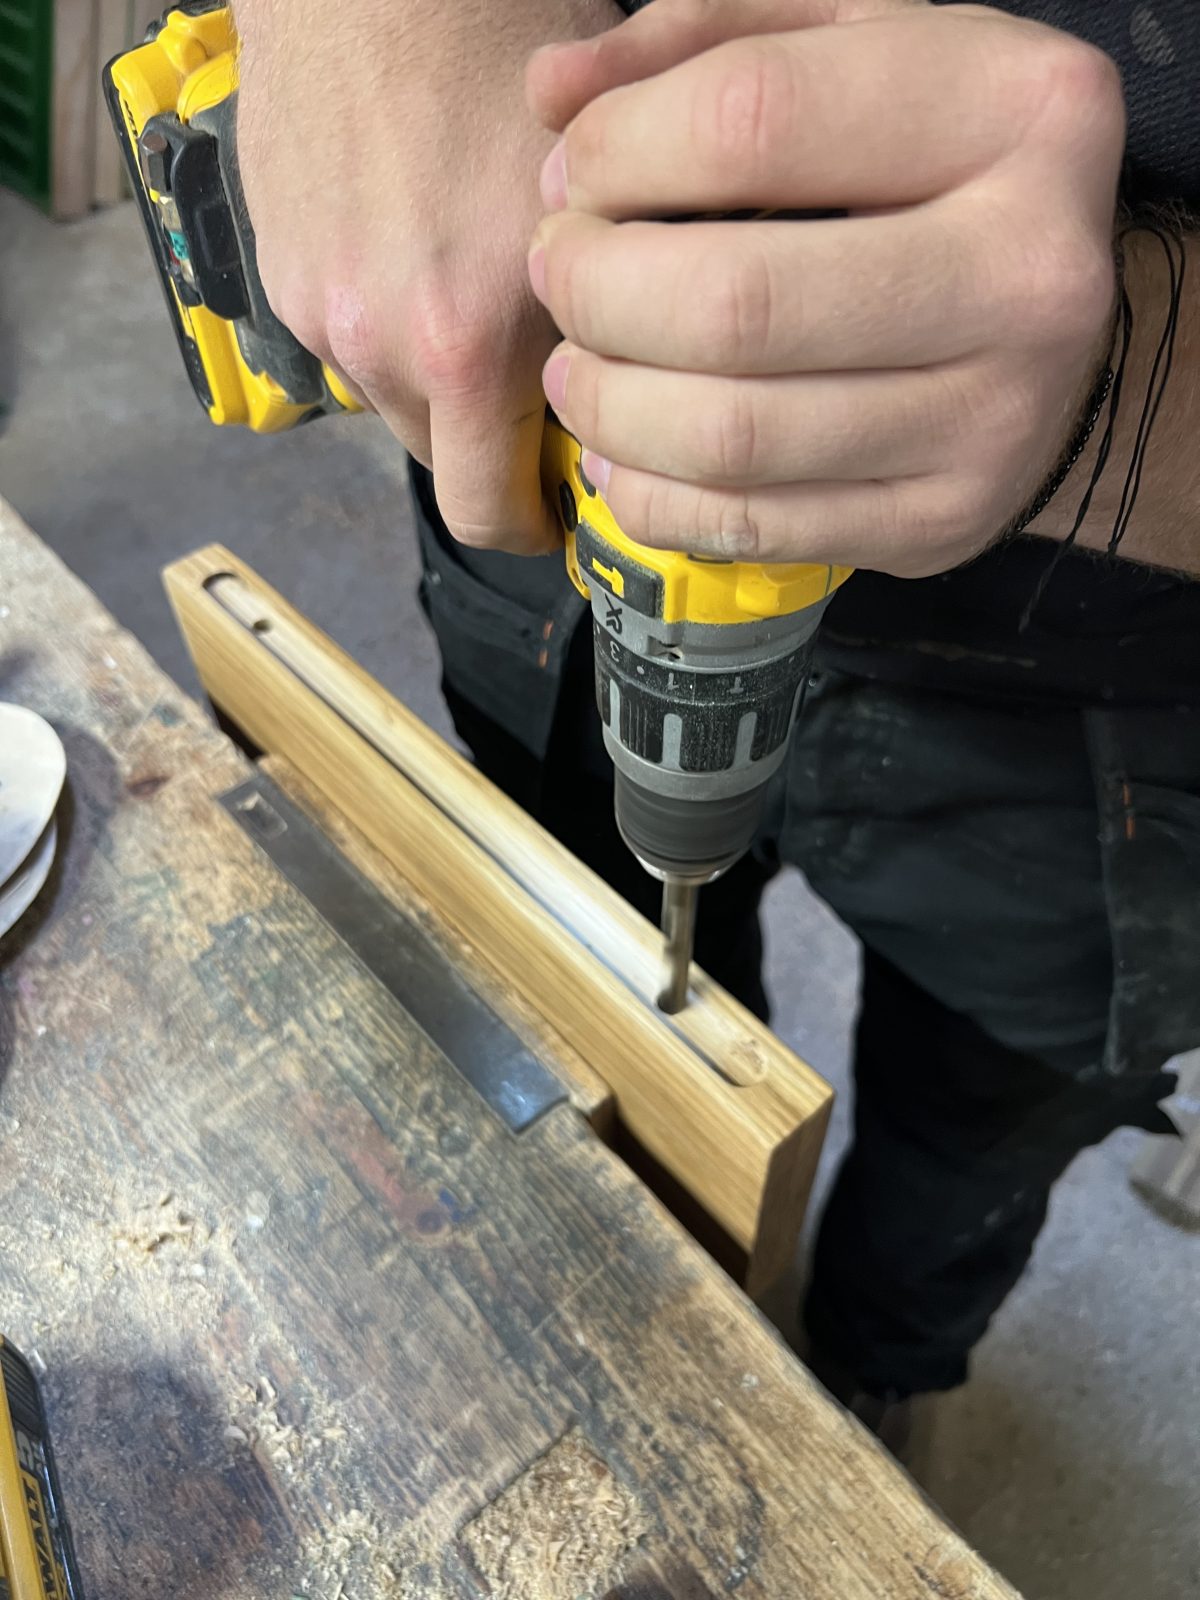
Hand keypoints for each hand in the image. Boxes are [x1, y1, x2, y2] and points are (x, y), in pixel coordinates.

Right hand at [235, 0, 620, 551]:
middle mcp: (380, 342)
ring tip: (472, 293)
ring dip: (436, 379)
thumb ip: (609, 317)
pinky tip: (417, 245)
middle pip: (440, 464)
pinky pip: (342, 336)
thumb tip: (630, 393)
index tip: (552, 514)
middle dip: (491, 449)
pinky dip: (384, 318)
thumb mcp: (599, 195)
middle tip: (533, 399)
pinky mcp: (277, 269)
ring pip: (391, 399)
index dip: (530, 528)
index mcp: (468, 340)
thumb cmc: (496, 40)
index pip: (489, 513)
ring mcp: (318, 308)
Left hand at [526, 0, 1124, 575]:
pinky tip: (622, 454)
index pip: (753, 121)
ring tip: (577, 367)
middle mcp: (1029, 274)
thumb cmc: (932, 167)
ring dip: (608, 404)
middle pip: (735, 304)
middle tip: (559, 276)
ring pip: (731, 436)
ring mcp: (995, 420)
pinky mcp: (944, 522)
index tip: (575, 174)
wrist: (1055, 322)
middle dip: (596, 290)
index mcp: (1017, 110)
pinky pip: (750, 528)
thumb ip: (704, 42)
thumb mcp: (851, 49)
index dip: (619, 151)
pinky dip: (650, 495)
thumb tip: (554, 95)